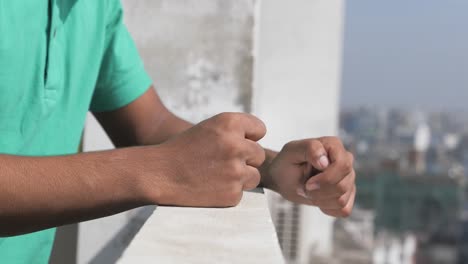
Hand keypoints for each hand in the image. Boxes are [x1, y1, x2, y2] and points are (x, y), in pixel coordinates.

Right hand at [141, 112, 265, 206]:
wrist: (158, 174)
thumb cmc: (183, 150)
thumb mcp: (209, 128)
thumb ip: (235, 131)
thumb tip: (261, 142)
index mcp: (229, 123)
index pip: (260, 129)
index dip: (248, 137)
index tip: (234, 142)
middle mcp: (236, 145)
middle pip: (258, 154)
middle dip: (245, 159)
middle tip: (220, 162)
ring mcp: (235, 171)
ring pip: (254, 176)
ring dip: (240, 177)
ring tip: (214, 175)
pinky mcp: (232, 194)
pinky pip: (241, 192)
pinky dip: (228, 192)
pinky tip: (209, 187)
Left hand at [266, 137, 355, 216]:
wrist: (283, 177)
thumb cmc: (287, 162)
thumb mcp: (292, 151)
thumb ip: (310, 149)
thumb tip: (325, 160)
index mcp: (334, 146)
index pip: (343, 165)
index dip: (326, 179)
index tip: (308, 183)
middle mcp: (345, 161)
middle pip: (343, 185)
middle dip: (319, 192)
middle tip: (304, 187)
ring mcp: (348, 178)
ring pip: (342, 200)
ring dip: (319, 200)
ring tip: (308, 191)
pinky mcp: (347, 194)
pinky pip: (344, 209)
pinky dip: (327, 208)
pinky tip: (317, 198)